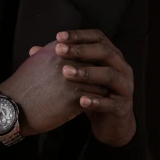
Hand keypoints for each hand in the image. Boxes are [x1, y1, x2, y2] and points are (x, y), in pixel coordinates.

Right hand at [0, 41, 108, 136]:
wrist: (11, 107)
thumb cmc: (23, 85)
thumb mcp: (36, 61)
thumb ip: (51, 51)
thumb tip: (63, 46)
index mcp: (57, 49)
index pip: (86, 47)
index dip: (93, 57)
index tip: (97, 65)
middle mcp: (65, 61)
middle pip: (96, 61)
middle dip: (100, 71)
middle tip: (105, 80)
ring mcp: (70, 79)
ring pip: (99, 80)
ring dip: (101, 86)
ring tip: (102, 93)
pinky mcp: (73, 98)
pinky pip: (95, 97)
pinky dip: (97, 100)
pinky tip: (96, 104)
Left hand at [30, 29, 136, 146]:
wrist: (111, 123)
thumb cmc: (92, 93)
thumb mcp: (78, 75)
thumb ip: (61, 61)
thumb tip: (33, 50)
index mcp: (111, 55)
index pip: (98, 37)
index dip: (79, 35)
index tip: (58, 36)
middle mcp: (121, 67)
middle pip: (105, 52)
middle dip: (82, 50)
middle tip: (60, 50)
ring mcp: (125, 87)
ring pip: (109, 75)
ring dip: (87, 73)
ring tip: (66, 73)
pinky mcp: (123, 107)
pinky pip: (111, 103)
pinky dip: (96, 101)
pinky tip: (80, 100)